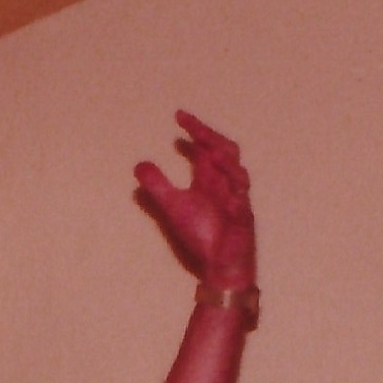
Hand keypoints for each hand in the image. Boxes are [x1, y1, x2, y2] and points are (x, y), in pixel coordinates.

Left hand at [133, 111, 254, 291]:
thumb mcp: (172, 207)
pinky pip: (242, 202)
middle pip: (225, 150)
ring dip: (225, 161)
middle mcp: (225, 183)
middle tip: (192, 126)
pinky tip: (228, 190)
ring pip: (237, 172)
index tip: (178, 116)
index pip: (204, 147)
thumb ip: (158, 185)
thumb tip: (139, 165)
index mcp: (210, 178)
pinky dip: (235, 193)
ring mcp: (238, 199)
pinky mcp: (243, 218)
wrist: (219, 266)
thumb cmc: (201, 235)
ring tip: (210, 152)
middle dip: (210, 136)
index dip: (195, 130)